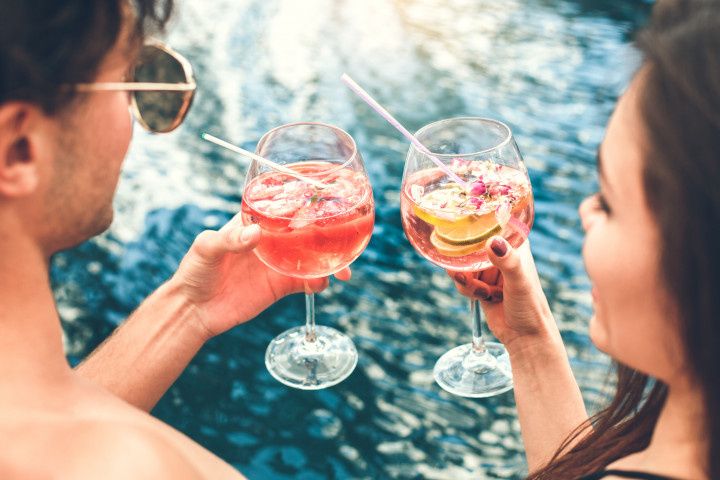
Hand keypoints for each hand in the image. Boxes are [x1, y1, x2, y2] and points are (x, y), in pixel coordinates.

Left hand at [170, 213, 350, 339]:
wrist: (195, 311)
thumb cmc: (195, 272)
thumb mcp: (206, 249)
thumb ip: (229, 239)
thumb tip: (256, 234)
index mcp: (254, 222)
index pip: (282, 205)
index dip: (303, 202)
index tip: (322, 202)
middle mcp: (271, 239)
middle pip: (305, 229)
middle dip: (327, 231)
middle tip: (344, 235)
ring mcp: (279, 262)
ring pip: (312, 255)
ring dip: (329, 258)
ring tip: (342, 267)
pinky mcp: (282, 285)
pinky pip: (307, 281)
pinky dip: (319, 281)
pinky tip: (322, 283)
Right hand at [447, 237, 556, 350]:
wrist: (525, 336)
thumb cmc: (530, 307)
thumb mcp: (519, 281)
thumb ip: (508, 261)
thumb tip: (492, 242)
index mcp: (514, 244)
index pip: (490, 226)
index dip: (473, 229)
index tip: (459, 235)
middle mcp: (501, 253)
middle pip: (470, 247)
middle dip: (465, 263)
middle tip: (465, 276)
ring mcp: (490, 269)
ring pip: (463, 265)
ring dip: (467, 281)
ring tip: (483, 293)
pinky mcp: (480, 284)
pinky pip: (462, 280)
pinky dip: (467, 289)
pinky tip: (483, 297)